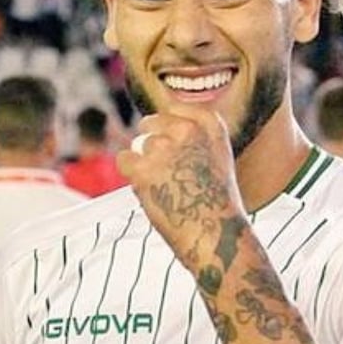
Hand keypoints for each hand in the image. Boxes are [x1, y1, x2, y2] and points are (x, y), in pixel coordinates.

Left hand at [117, 107, 247, 264]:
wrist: (215, 236)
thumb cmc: (216, 206)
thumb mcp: (218, 161)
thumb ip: (195, 140)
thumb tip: (156, 130)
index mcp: (210, 127)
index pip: (176, 107)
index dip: (168, 124)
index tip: (171, 142)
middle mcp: (187, 131)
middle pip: (151, 124)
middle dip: (152, 143)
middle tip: (167, 172)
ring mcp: (163, 149)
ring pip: (138, 145)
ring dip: (145, 165)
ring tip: (167, 190)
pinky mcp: (143, 169)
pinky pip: (124, 160)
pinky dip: (131, 174)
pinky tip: (150, 190)